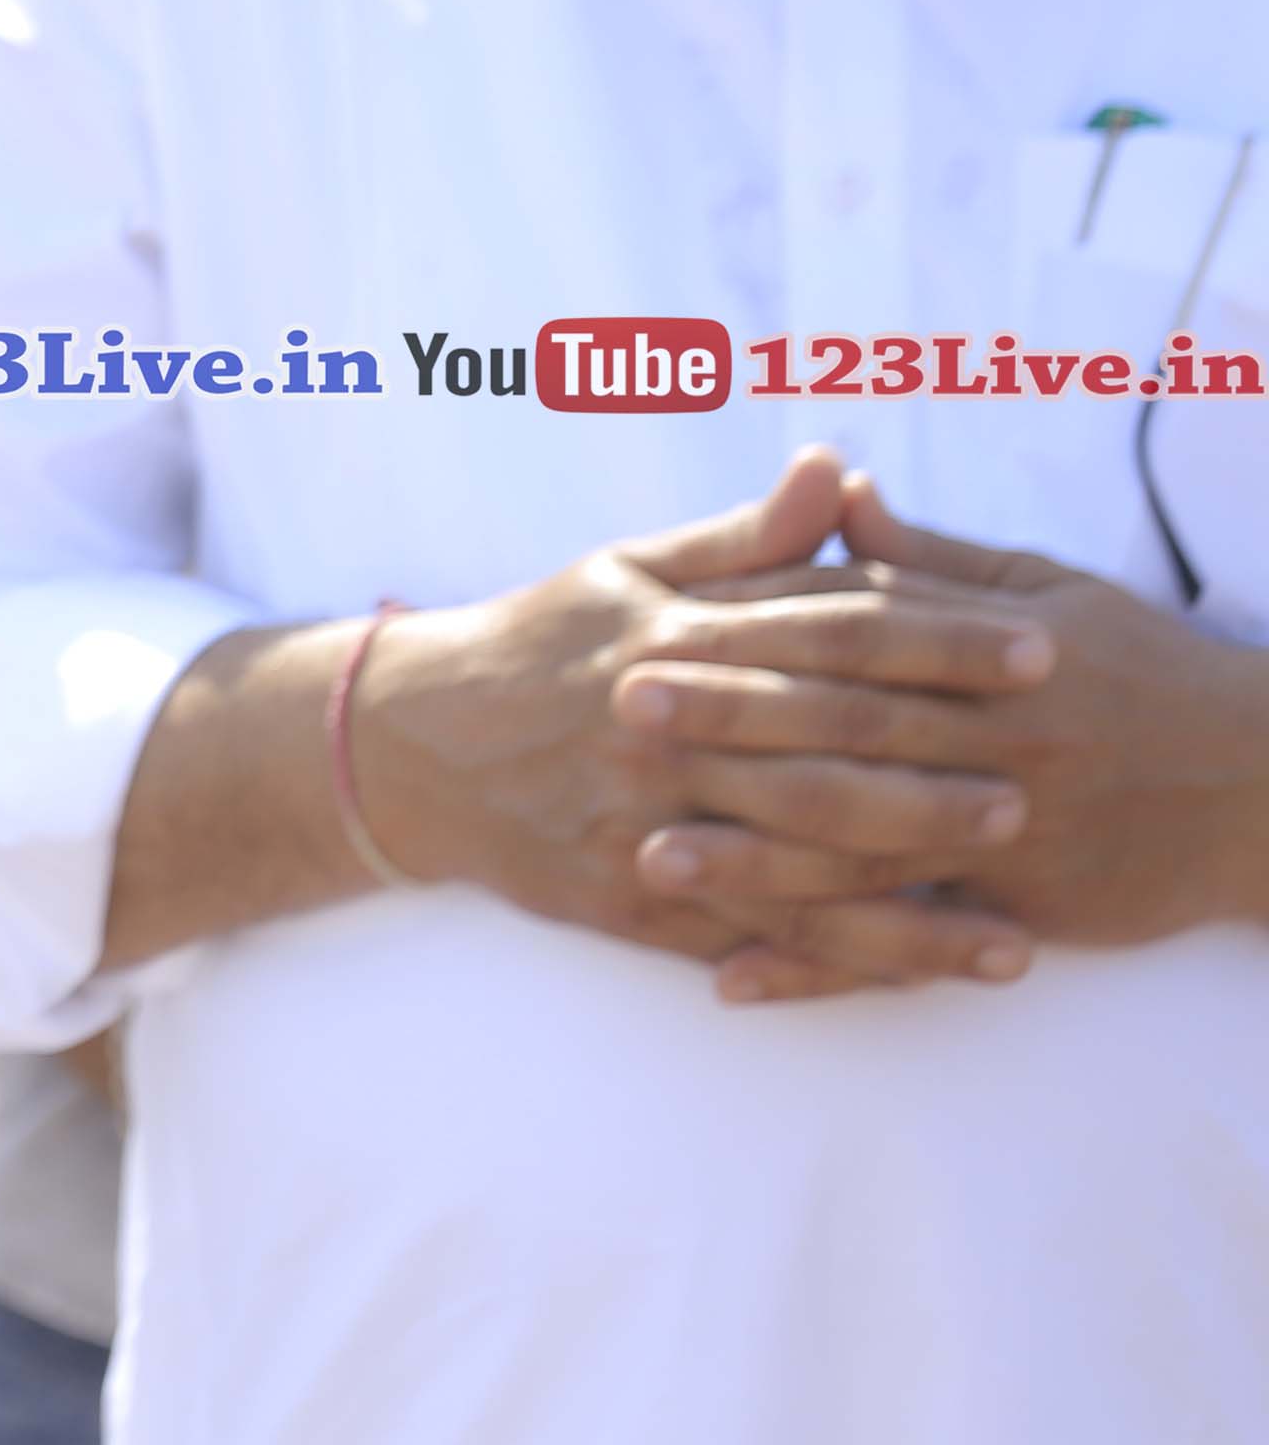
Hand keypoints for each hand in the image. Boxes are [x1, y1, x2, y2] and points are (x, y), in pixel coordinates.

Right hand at [349, 447, 1044, 997]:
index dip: (939, 639)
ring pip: (793, 862)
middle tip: (1039, 787)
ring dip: (905, 893)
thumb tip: (833, 468)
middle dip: (936, 773)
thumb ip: (743, 539)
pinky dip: (832, 960)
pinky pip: (745, 933)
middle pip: (821, 752)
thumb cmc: (533, 646)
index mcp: (671, 637)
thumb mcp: (623, 572)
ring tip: (1007, 920)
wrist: (403, 746)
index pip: (828, 631)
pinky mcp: (624, 896)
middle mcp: (662, 730)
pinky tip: (913, 975)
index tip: (1036, 648)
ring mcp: (641, 819)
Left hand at [617, 471, 1268, 959]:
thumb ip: (932, 561)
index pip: (860, 636)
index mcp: (1001, 651)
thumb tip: (834, 487)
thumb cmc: (1150, 673)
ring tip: (650, 857)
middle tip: (620, 716)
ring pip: (868, 847)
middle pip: (849, 732)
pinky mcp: (1026, 909)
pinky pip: (911, 943)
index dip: (755, 630)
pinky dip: (824, 966)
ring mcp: (1014, 831)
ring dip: (755, 860)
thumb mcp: (1054, 593)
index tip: (656, 627)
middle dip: (731, 725)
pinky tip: (736, 978)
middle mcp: (1003, 739)